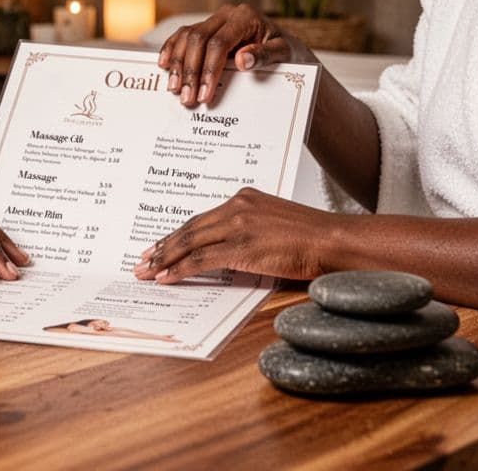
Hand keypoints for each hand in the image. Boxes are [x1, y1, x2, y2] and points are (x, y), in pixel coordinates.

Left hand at [132, 188, 330, 283]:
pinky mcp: (242, 247)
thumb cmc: (312, 239)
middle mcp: (237, 207)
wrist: (333, 241)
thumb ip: (249, 230)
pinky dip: (180, 270)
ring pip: (190, 243)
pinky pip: (201, 260)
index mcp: (245, 198)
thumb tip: (229, 253)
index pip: (202, 218)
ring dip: (165, 259)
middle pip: (190, 228)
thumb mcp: (275, 225)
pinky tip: (167, 278)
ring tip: (147, 271)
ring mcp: (238, 226)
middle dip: (163, 246)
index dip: (178, 234)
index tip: (160, 244)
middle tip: (143, 259)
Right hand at [159, 4, 303, 106]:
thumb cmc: (283, 49)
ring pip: (186, 37)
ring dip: (177, 64)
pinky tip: (163, 65)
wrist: (281, 42)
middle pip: (197, 40)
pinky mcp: (205, 27)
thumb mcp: (282, 53)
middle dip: (190, 71)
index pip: (218, 43)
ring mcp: (214, 19)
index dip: (208, 70)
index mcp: (245, 17)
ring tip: (174, 89)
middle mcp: (226, 14)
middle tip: (187, 98)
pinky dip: (171, 49)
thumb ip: (264, 56)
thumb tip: (241, 61)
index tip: (205, 95)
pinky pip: (182, 35)